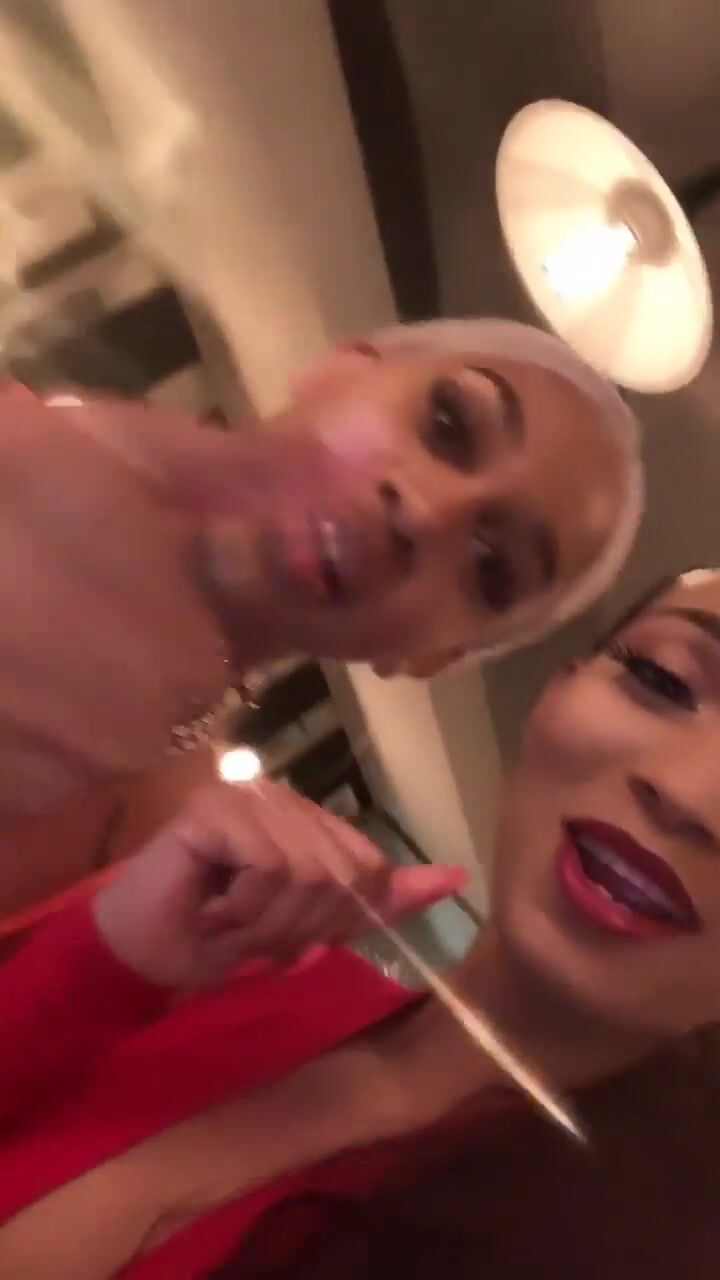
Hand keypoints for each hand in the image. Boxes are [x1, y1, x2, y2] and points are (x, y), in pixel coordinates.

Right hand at [92, 781, 465, 987]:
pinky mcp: (215, 808)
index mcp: (310, 818)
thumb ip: (381, 898)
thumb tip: (458, 878)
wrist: (147, 954)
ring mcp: (248, 796)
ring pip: (309, 869)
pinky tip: (213, 906)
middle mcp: (282, 798)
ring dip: (269, 920)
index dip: (337, 918)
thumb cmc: (223, 936)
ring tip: (231, 920)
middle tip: (253, 931)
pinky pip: (268, 865)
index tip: (287, 935)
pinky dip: (244, 906)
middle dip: (302, 924)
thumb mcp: (318, 924)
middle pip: (344, 871)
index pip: (370, 867)